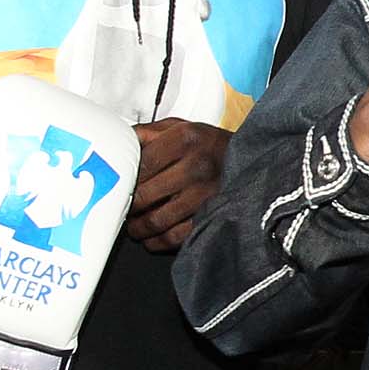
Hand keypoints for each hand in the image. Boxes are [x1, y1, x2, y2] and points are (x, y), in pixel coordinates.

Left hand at [128, 120, 228, 252]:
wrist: (249, 159)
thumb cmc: (209, 145)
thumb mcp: (180, 127)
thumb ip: (148, 133)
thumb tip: (119, 142)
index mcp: (184, 140)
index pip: (140, 165)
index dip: (124, 179)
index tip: (119, 186)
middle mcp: (195, 166)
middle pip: (144, 195)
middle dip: (128, 206)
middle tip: (123, 208)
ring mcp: (205, 194)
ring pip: (157, 220)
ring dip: (139, 228)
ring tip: (135, 226)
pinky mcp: (212, 215)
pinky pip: (177, 237)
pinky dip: (158, 242)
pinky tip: (153, 237)